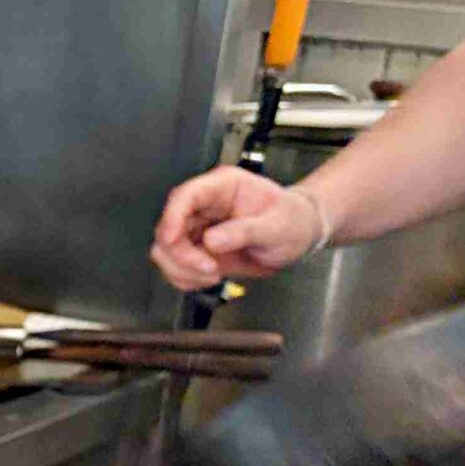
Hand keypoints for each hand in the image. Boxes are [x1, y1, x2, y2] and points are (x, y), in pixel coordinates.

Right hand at [150, 168, 326, 290]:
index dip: (172, 219)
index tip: (173, 242)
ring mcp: (199, 228)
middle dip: (182, 255)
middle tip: (209, 269)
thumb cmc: (293, 221)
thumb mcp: (277, 226)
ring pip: (166, 250)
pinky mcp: (198, 249)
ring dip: (183, 270)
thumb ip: (245, 231)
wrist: (299, 236)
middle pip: (169, 227)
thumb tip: (212, 240)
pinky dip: (187, 278)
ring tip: (212, 275)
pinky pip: (176, 265)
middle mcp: (205, 205)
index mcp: (223, 187)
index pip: (185, 196)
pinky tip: (209, 278)